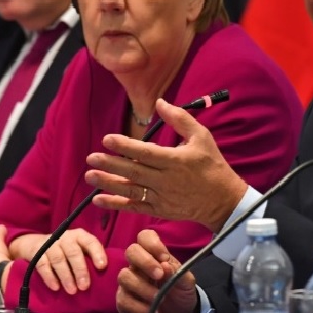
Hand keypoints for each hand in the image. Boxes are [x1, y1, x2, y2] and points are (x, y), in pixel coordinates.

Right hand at [8, 228, 107, 294]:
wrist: (36, 244)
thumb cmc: (66, 250)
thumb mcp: (79, 248)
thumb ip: (89, 257)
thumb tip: (105, 274)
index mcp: (80, 236)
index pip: (90, 241)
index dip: (97, 253)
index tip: (102, 266)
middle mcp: (65, 238)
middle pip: (74, 252)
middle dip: (80, 270)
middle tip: (85, 286)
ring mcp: (50, 244)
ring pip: (59, 260)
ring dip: (66, 276)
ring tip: (72, 291)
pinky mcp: (37, 253)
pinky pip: (43, 265)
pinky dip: (50, 277)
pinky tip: (56, 287)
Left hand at [85, 98, 248, 231]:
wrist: (222, 200)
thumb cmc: (212, 165)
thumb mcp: (201, 136)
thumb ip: (180, 119)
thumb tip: (160, 102)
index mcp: (175, 160)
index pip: (145, 152)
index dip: (125, 146)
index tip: (107, 139)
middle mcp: (166, 180)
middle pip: (134, 171)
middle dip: (111, 164)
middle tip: (91, 157)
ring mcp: (161, 197)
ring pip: (131, 190)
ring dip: (109, 183)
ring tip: (89, 176)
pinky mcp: (159, 210)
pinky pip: (134, 207)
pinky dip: (116, 204)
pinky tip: (98, 199)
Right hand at [116, 229, 198, 312]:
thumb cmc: (180, 294)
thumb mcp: (186, 283)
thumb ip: (178, 272)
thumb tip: (165, 264)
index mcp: (155, 256)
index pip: (145, 237)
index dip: (152, 243)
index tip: (164, 257)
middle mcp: (138, 266)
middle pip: (131, 251)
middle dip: (145, 262)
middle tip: (159, 276)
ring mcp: (129, 283)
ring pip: (124, 276)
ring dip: (142, 287)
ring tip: (158, 299)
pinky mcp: (123, 301)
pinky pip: (123, 299)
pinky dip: (138, 307)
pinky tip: (151, 312)